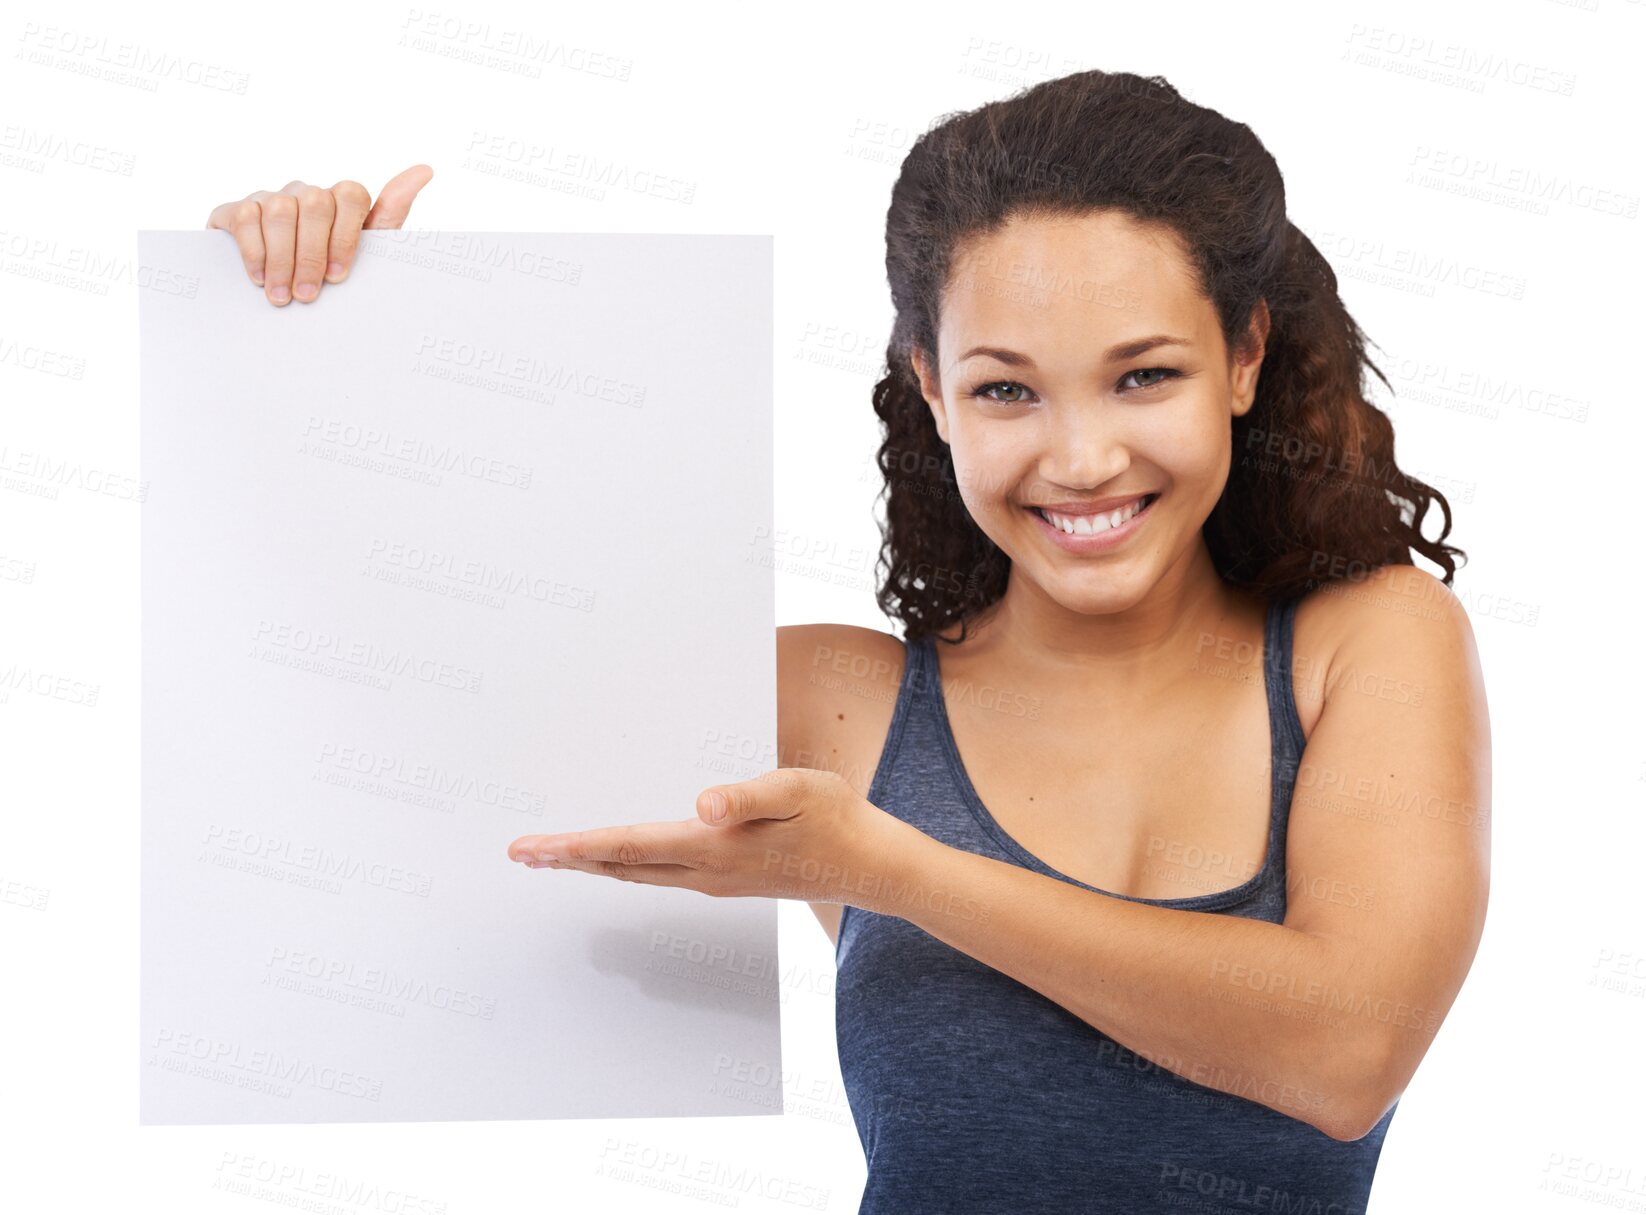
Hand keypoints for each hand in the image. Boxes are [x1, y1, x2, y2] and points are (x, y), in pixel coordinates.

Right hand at [204, 163, 433, 306]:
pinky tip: (259, 278)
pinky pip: (247, 216)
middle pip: (316, 203)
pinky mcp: (234, 210)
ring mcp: (269, 197)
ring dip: (282, 259)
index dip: (346, 236)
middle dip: (312, 254)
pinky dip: (255, 251)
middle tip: (308, 295)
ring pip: (280, 209)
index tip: (339, 276)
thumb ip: (392, 214)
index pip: (352, 195)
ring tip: (282, 296)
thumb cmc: (328, 273)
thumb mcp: (366, 252)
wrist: (275, 294)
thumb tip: (425, 169)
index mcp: (340, 201)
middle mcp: (306, 193)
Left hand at [506, 768, 904, 906]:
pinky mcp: (727, 878)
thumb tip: (702, 804)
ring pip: (637, 874)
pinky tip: (619, 857)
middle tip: (522, 854)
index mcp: (713, 847)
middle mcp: (705, 871)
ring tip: (555, 856)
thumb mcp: (795, 791)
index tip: (531, 849)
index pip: (628, 846)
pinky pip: (659, 873)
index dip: (575, 846)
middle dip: (568, 860)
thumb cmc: (835, 819)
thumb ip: (746, 796)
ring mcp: (715, 880)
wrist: (871, 865)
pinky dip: (625, 864)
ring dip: (593, 864)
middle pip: (620, 867)